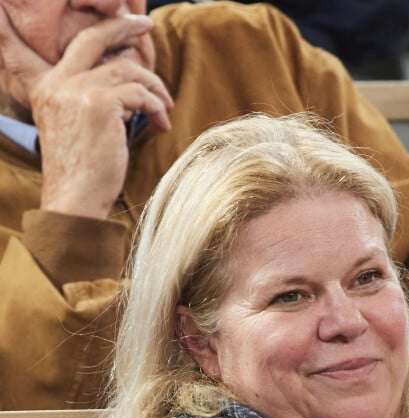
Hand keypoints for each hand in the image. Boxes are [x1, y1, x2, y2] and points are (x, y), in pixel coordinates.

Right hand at [0, 10, 173, 218]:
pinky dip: (156, 107)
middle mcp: (58, 83)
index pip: (79, 46)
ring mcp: (78, 91)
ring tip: (165, 108)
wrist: (74, 201)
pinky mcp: (100, 104)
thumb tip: (128, 83)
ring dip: (152, 87)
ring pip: (126, 70)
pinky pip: (139, 93)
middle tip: (147, 28)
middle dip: (124, 28)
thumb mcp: (77, 129)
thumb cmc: (82, 175)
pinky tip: (161, 124)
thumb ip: (91, 100)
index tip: (131, 28)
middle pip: (96, 39)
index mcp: (47, 87)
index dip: (106, 32)